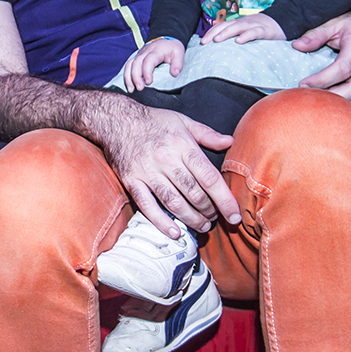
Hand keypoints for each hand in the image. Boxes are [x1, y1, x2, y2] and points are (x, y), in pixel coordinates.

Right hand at [94, 98, 239, 236]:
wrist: (116, 119)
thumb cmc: (153, 121)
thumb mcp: (183, 121)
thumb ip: (207, 134)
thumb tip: (230, 142)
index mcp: (182, 145)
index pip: (209, 177)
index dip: (224, 199)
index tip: (234, 215)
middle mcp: (166, 159)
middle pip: (193, 193)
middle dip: (209, 211)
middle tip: (215, 218)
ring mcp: (147, 172)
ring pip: (173, 202)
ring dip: (191, 218)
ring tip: (202, 225)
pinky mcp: (131, 181)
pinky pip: (147, 205)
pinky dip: (161, 221)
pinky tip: (175, 232)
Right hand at [123, 37, 184, 91]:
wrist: (165, 41)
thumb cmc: (172, 48)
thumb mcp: (179, 53)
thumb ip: (178, 63)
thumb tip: (174, 74)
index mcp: (156, 50)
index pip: (149, 60)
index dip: (147, 71)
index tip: (148, 82)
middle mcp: (145, 52)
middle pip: (136, 63)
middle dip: (136, 76)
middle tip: (140, 88)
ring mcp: (139, 54)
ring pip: (129, 64)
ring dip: (128, 77)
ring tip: (131, 89)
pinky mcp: (136, 58)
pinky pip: (128, 66)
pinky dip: (126, 76)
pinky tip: (129, 86)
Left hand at [202, 12, 286, 44]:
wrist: (281, 21)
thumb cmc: (261, 30)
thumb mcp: (246, 32)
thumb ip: (235, 37)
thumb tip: (220, 49)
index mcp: (238, 24)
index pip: (221, 26)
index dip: (211, 32)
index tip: (201, 42)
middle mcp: (243, 23)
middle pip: (226, 25)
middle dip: (214, 33)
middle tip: (204, 42)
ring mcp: (253, 25)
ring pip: (237, 27)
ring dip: (226, 33)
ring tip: (217, 40)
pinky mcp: (264, 30)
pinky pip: (254, 32)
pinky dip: (246, 36)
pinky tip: (239, 41)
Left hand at [293, 1, 350, 117]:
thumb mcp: (334, 23)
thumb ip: (315, 35)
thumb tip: (297, 46)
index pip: (343, 68)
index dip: (322, 80)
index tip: (303, 84)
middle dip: (333, 97)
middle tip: (314, 99)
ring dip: (347, 108)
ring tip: (327, 106)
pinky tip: (345, 110)